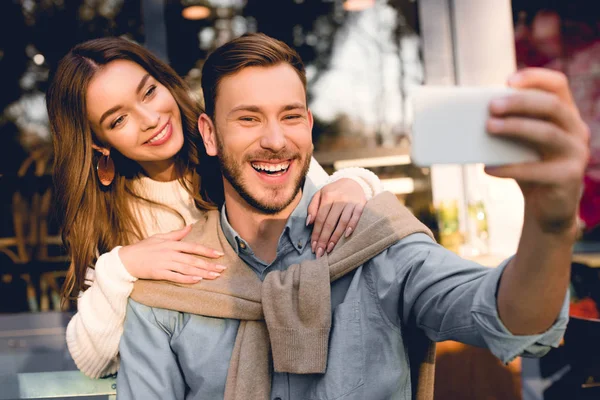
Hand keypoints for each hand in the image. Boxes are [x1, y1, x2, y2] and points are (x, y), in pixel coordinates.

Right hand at [119, 225, 225, 282]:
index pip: (193, 247)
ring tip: (215, 276)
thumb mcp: (160, 237)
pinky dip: (187, 278)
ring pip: (187, 268)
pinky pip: (175, 277)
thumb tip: (190, 227)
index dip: (207, 251)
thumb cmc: (143, 248)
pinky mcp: (159, 273)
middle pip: (193, 259)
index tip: (219, 255)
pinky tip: (197, 280)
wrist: (125, 259)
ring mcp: (165, 264)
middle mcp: (170, 253)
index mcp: (171, 244)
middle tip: (222, 269)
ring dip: (202, 272)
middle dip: (209, 264)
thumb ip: (176, 234)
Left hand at [307, 178, 366, 256]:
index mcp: (327, 197)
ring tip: (330, 249)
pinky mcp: (361, 205)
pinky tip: (346, 236)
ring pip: (342, 222)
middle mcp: (339, 199)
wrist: (352, 181)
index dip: (316, 234)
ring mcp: (350, 202)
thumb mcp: (320, 194)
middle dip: (323, 239)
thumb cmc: (333, 191)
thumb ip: (312, 207)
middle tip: (320, 253)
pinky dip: (352, 226)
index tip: (313, 247)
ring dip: (335, 237)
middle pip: (329, 223)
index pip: (319, 219)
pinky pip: (356, 217)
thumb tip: (308, 223)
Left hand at [485, 68, 589, 233]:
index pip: (558, 85)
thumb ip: (510, 126)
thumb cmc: (529, 168)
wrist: (547, 208)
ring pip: (548, 133)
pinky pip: (536, 170)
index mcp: (566, 115)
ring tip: (489, 127)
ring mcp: (576, 153)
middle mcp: (576, 130)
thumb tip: (473, 115)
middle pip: (552, 106)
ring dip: (515, 127)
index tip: (507, 80)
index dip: (535, 78)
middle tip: (492, 106)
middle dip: (520, 102)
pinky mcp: (569, 177)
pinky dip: (509, 168)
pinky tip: (488, 168)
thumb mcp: (520, 144)